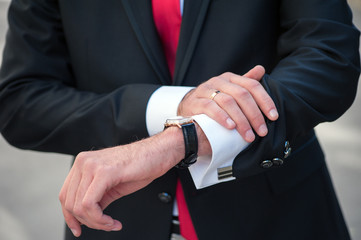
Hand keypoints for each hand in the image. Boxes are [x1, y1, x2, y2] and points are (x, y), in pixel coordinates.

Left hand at [58, 128, 184, 236]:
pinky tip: (112, 221)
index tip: (79, 228)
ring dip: (96, 222)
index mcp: (83, 163)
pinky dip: (100, 219)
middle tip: (105, 226)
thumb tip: (88, 216)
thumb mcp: (112, 185)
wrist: (159, 153)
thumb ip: (97, 198)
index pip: (65, 195)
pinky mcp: (104, 171)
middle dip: (87, 222)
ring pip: (79, 206)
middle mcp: (83, 162)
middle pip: (69, 203)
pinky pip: (90, 204)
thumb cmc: (141, 166)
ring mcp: (92, 165)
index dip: (70, 216)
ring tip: (110, 224)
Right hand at [177, 65, 277, 141]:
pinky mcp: (195, 102)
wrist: (188, 108)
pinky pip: (210, 108)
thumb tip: (261, 69)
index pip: (252, 86)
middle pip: (242, 95)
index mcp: (230, 78)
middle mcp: (218, 81)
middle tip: (262, 131)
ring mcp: (205, 90)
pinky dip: (222, 117)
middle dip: (255, 115)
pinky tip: (231, 127)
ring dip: (241, 121)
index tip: (273, 117)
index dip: (265, 101)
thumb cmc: (214, 101)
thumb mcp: (230, 91)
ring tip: (249, 135)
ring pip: (228, 102)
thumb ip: (245, 82)